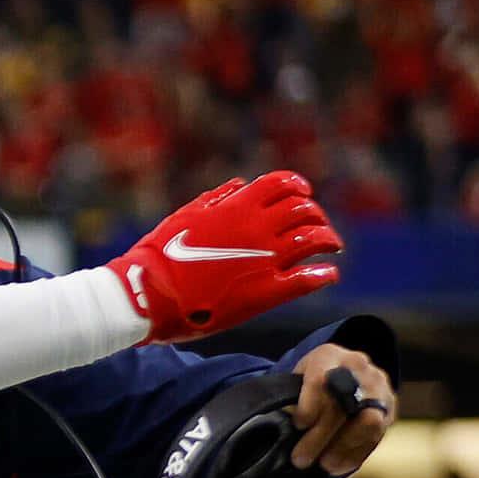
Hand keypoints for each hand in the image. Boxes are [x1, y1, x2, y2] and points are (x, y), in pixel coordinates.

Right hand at [106, 171, 342, 343]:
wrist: (148, 293)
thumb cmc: (159, 254)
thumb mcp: (184, 217)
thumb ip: (215, 200)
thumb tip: (239, 185)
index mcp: (235, 207)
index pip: (282, 183)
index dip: (297, 185)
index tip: (303, 192)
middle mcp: (256, 229)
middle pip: (305, 209)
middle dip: (315, 214)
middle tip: (316, 224)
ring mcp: (265, 260)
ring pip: (314, 239)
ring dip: (328, 239)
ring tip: (331, 246)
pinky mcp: (266, 293)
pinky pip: (308, 280)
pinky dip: (324, 274)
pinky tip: (328, 275)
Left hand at [288, 345, 395, 474]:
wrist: (344, 373)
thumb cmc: (311, 381)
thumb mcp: (297, 379)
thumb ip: (291, 397)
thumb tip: (281, 423)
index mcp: (329, 355)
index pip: (320, 380)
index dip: (309, 405)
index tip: (298, 425)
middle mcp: (358, 366)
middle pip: (342, 405)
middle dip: (320, 436)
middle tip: (301, 458)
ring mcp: (378, 386)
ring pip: (368, 421)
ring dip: (344, 448)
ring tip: (325, 465)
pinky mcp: (390, 407)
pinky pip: (378, 435)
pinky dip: (357, 454)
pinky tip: (340, 466)